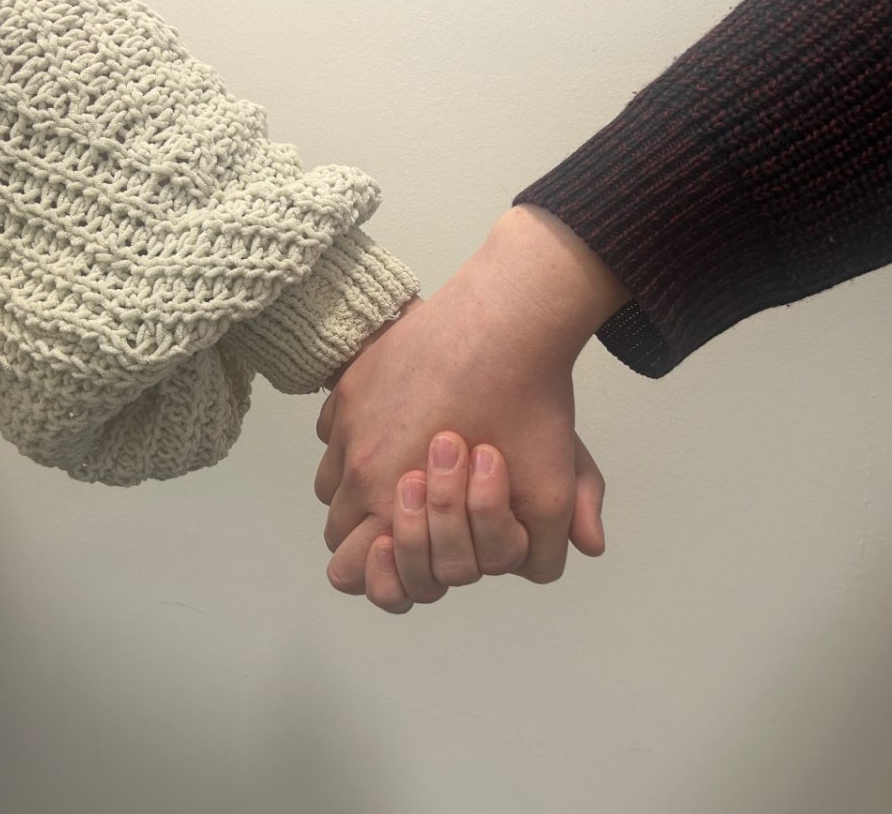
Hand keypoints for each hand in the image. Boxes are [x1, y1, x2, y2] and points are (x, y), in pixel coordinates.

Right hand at [316, 204, 629, 596]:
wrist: (506, 319)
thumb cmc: (522, 407)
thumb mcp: (551, 490)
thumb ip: (546, 550)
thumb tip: (558, 563)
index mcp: (393, 506)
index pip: (349, 572)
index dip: (379, 570)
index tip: (410, 547)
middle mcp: (357, 469)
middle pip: (337, 527)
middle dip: (373, 527)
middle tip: (418, 509)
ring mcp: (347, 422)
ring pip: (333, 478)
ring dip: (363, 482)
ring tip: (411, 464)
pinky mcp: (350, 383)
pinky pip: (334, 430)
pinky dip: (358, 435)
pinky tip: (402, 422)